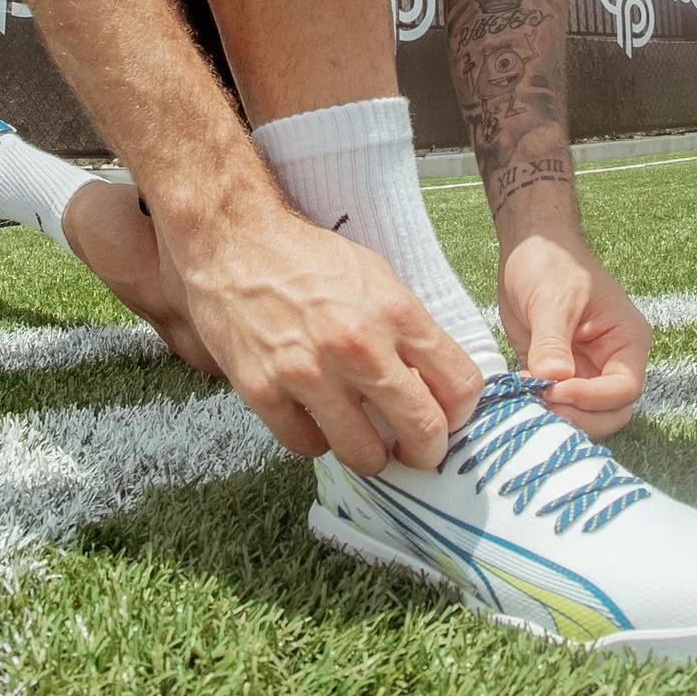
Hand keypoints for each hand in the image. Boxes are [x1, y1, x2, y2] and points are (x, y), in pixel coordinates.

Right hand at [172, 198, 482, 474]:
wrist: (234, 240)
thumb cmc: (307, 257)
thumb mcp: (376, 276)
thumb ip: (407, 328)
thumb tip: (434, 378)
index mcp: (396, 312)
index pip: (460, 385)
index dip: (461, 412)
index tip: (449, 417)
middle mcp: (358, 346)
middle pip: (423, 430)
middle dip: (427, 451)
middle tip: (418, 450)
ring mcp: (309, 373)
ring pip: (366, 455)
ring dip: (371, 455)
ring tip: (365, 440)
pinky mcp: (264, 391)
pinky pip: (307, 447)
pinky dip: (315, 440)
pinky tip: (314, 419)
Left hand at [495, 228, 650, 438]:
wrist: (529, 246)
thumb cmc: (551, 261)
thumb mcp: (552, 298)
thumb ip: (553, 341)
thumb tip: (554, 379)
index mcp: (627, 340)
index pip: (624, 389)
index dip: (592, 398)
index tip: (554, 389)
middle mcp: (612, 361)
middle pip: (610, 412)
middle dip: (579, 415)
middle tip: (540, 401)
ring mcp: (586, 370)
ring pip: (585, 415)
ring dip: (559, 415)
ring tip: (528, 396)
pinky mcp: (558, 374)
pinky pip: (558, 404)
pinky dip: (541, 407)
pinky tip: (520, 392)